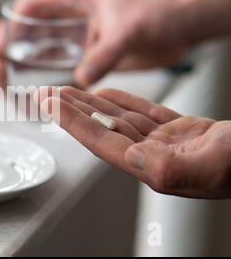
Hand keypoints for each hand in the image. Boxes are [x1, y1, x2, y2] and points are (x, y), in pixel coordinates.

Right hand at [0, 0, 188, 86]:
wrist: (181, 26)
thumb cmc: (158, 13)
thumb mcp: (127, 29)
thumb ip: (104, 54)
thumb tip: (81, 78)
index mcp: (74, 0)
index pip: (29, 8)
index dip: (10, 28)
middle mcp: (72, 20)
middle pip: (29, 34)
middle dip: (10, 53)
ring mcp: (79, 39)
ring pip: (42, 53)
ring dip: (24, 69)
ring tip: (8, 88)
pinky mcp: (90, 57)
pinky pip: (62, 69)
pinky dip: (48, 80)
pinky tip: (39, 93)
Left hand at [35, 86, 230, 198]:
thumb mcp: (212, 165)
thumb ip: (171, 167)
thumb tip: (134, 159)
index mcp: (155, 167)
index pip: (102, 142)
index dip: (72, 123)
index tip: (49, 106)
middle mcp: (155, 157)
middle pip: (103, 129)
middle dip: (73, 111)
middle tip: (46, 94)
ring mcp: (168, 144)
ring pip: (119, 120)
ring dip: (91, 104)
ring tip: (66, 90)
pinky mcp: (182, 132)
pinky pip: (144, 114)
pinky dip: (123, 103)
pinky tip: (105, 95)